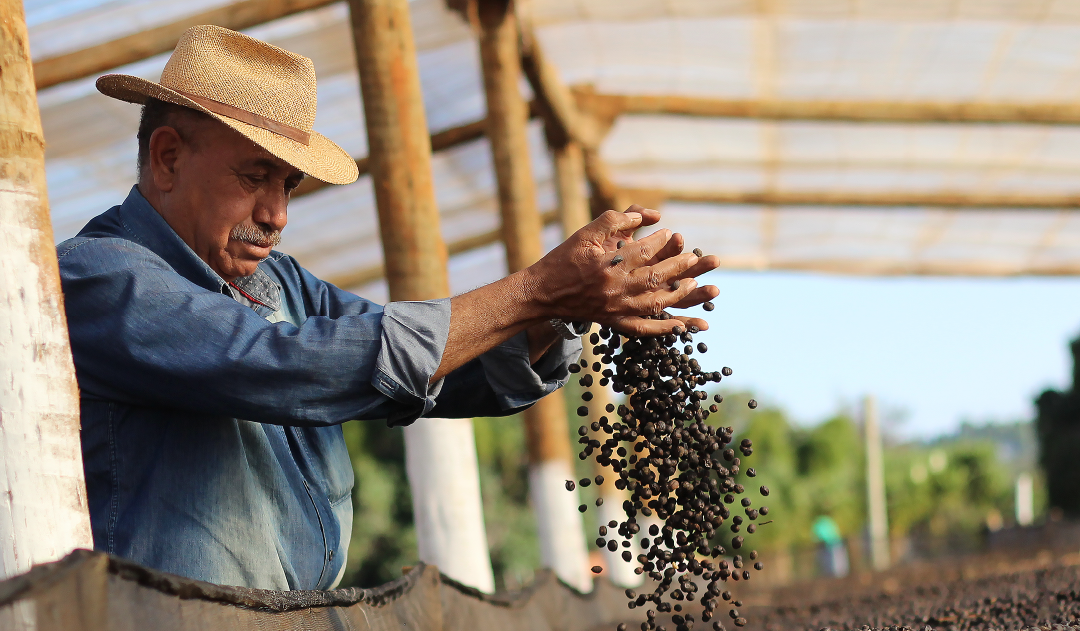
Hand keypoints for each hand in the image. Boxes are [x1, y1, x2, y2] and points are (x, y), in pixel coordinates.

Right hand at [525, 205, 719, 336]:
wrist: (542, 293)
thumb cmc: (564, 259)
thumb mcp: (587, 232)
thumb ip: (616, 219)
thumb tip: (647, 214)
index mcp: (607, 264)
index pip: (643, 252)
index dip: (660, 242)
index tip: (671, 234)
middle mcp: (614, 288)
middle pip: (655, 277)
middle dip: (679, 266)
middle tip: (695, 259)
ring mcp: (615, 309)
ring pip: (655, 303)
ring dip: (679, 294)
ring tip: (694, 284)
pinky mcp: (614, 323)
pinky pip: (644, 328)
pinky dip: (665, 328)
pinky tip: (684, 326)